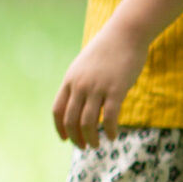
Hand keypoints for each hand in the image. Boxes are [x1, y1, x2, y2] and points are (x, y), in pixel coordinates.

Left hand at [53, 22, 148, 147]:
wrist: (124, 34)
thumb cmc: (107, 51)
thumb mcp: (85, 67)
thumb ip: (80, 84)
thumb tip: (82, 104)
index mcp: (70, 80)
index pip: (58, 110)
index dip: (59, 128)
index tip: (64, 139)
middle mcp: (80, 85)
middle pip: (71, 120)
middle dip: (75, 137)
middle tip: (83, 146)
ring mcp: (97, 88)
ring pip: (88, 121)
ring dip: (91, 137)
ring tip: (96, 145)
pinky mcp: (116, 89)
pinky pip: (109, 117)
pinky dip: (109, 130)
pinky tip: (112, 136)